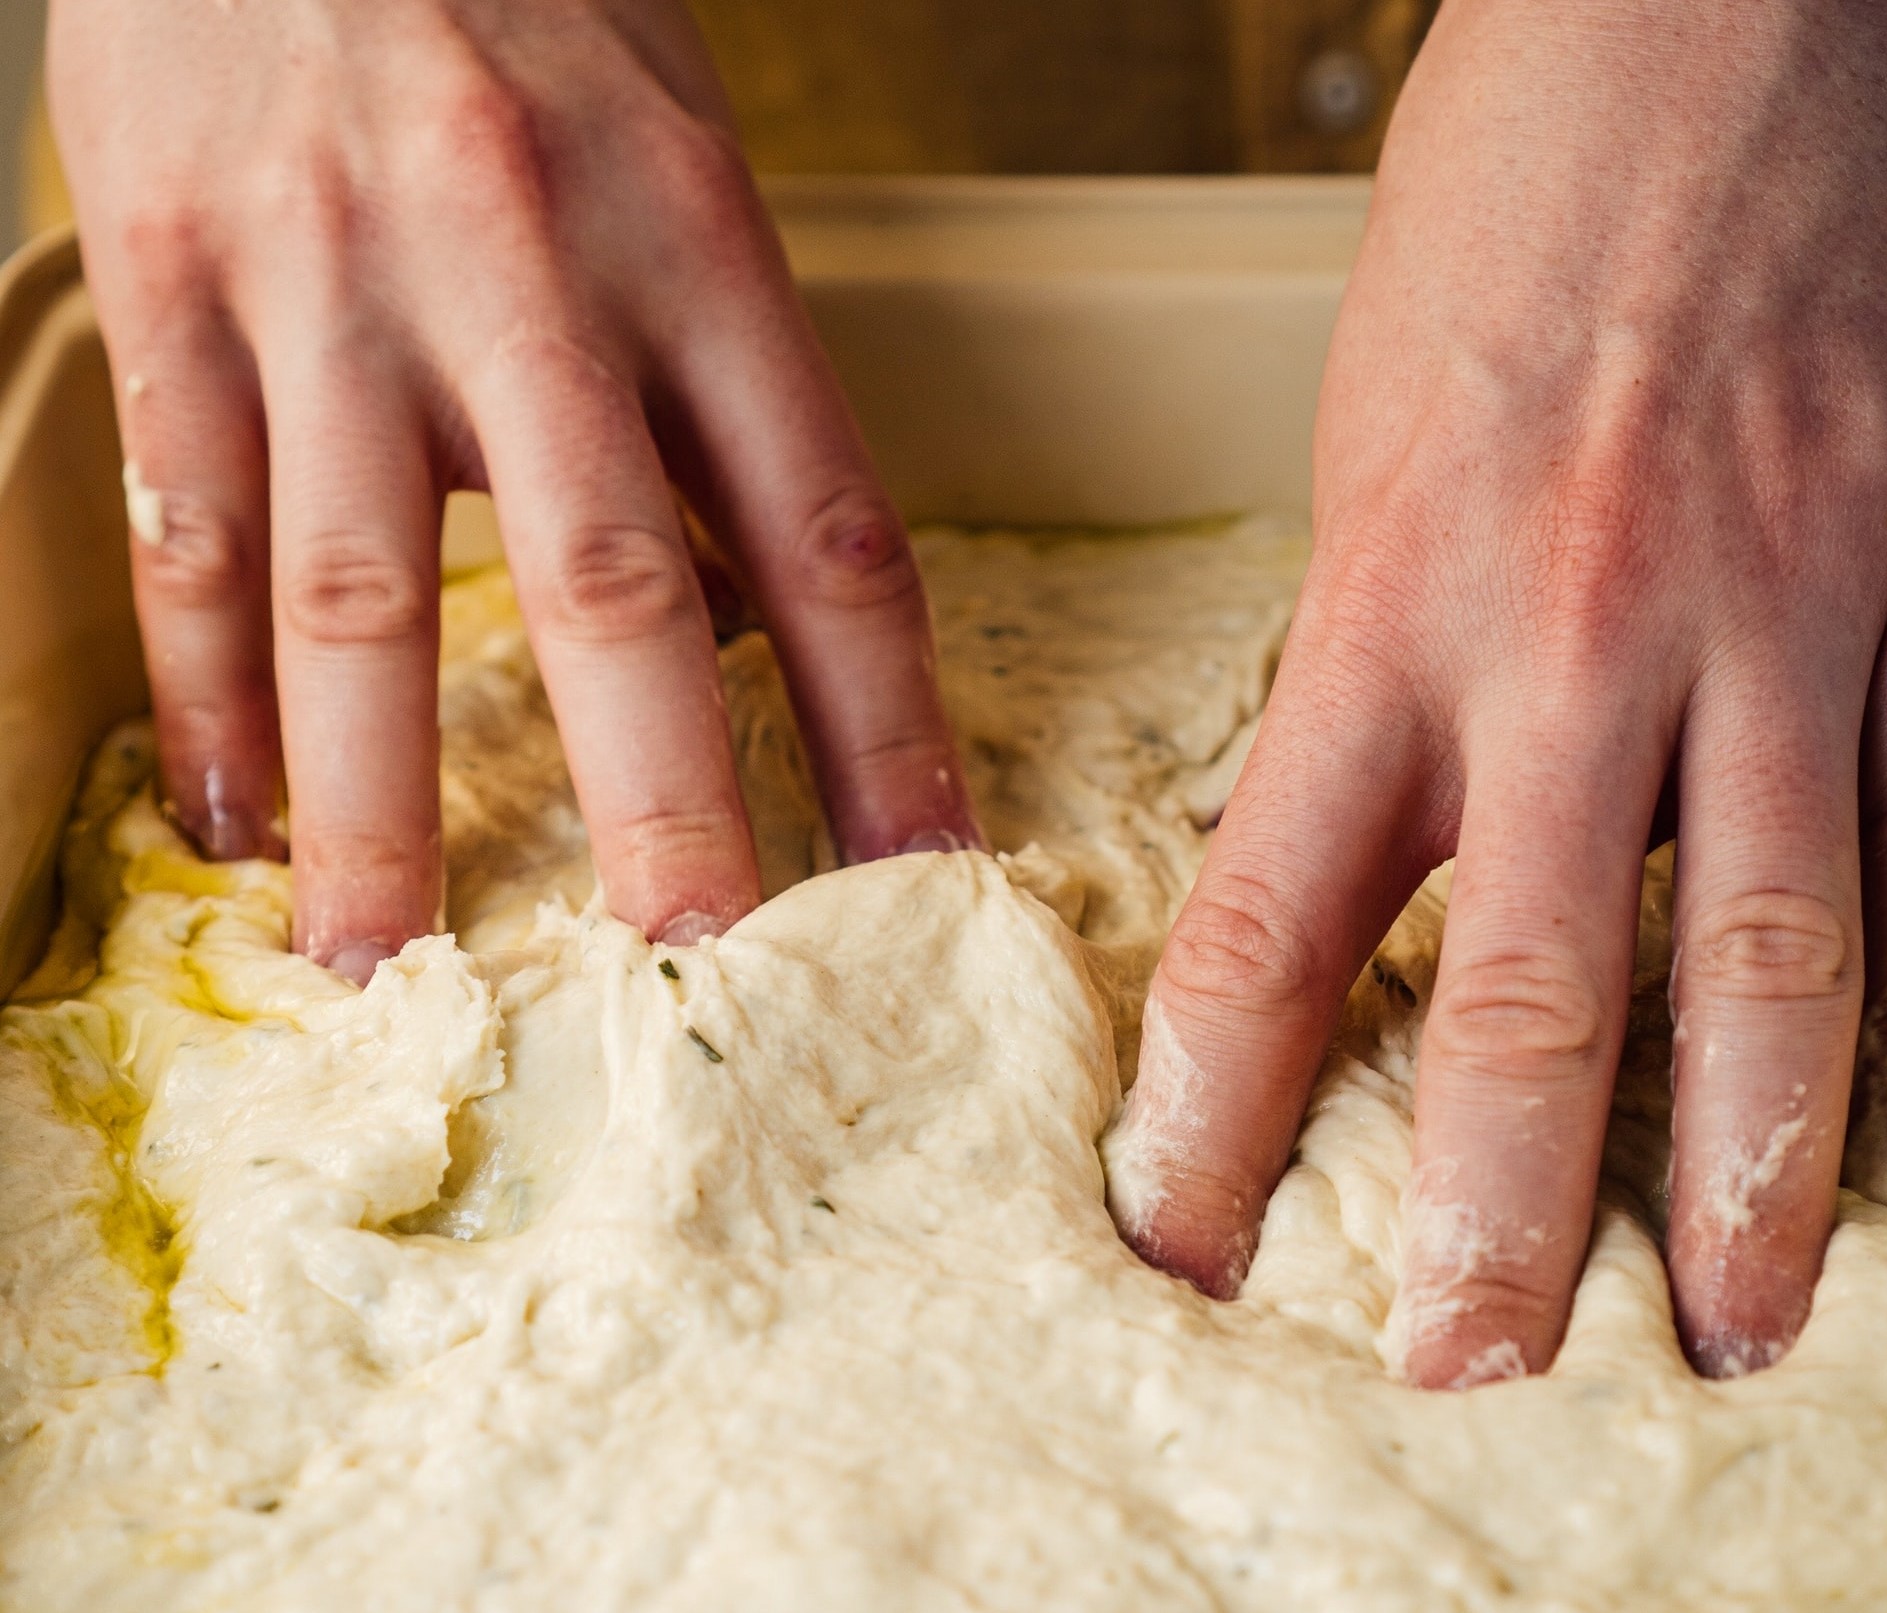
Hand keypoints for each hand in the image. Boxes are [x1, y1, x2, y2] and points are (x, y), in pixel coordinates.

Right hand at [49, 0, 976, 980]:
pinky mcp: (169, 276)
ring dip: (377, 804)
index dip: (889, 719)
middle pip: (607, 583)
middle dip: (661, 800)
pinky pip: (189, 517)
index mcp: (698, 249)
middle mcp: (527, 270)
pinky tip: (225, 820)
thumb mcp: (683, 177)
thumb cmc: (528, 19)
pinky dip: (205, 686)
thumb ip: (720, 405)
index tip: (927, 872)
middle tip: (700, 974)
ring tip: (387, 967)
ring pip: (355, 586)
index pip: (828, 530)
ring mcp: (334, 278)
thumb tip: (764, 631)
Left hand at [1106, 0, 1886, 1383]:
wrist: (1721, 18)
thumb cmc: (1512, 218)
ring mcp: (1779, 626)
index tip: (1173, 1234)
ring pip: (1772, 957)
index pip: (1270, 924)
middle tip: (1465, 1369)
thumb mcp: (1368, 453)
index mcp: (1393, 608)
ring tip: (1724, 1325)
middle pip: (1523, 996)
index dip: (1208, 1108)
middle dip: (1489, 1211)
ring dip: (1747, 1169)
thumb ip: (1375, 663)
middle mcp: (1579, 647)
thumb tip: (1360, 855)